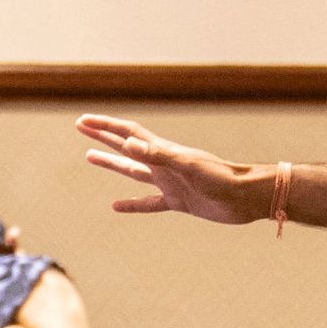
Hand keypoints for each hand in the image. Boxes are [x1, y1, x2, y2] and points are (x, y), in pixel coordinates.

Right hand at [80, 115, 267, 223]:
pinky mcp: (178, 202)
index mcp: (163, 151)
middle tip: (81, 128)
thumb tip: (128, 143)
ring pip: (133, 172)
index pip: (128, 134)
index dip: (105, 126)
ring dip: (112, 164)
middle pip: (126, 147)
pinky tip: (116, 207)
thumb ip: (158, 155)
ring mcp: (169, 182)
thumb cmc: (221, 178)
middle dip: (103, 137)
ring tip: (89, 157)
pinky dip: (132, 205)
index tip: (83, 121)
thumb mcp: (187, 166)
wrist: (245, 197)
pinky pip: (148, 203)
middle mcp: (163, 164)